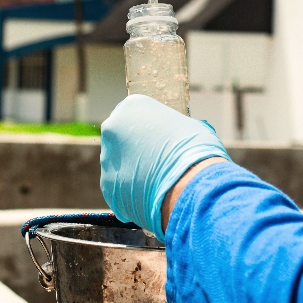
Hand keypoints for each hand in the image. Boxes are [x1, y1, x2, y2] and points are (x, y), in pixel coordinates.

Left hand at [100, 94, 229, 240]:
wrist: (189, 185)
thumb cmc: (195, 150)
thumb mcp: (190, 127)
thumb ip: (173, 128)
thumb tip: (177, 136)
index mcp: (132, 107)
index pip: (133, 114)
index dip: (147, 129)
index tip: (158, 140)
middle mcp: (113, 128)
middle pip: (121, 138)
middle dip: (135, 150)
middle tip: (156, 161)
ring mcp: (107, 158)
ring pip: (119, 164)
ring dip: (133, 172)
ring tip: (157, 181)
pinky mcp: (108, 185)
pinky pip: (119, 187)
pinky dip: (132, 192)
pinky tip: (151, 195)